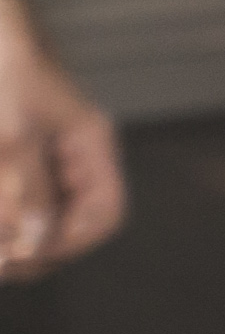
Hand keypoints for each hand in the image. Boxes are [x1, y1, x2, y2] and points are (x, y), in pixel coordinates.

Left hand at [0, 38, 124, 278]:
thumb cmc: (10, 78)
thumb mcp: (16, 136)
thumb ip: (30, 187)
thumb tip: (38, 240)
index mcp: (92, 149)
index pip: (105, 214)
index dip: (72, 241)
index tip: (28, 250)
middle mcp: (78, 163)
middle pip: (74, 226)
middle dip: (37, 246)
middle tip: (2, 255)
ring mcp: (51, 167)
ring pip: (45, 222)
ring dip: (17, 236)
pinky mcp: (25, 169)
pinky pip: (24, 207)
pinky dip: (8, 220)